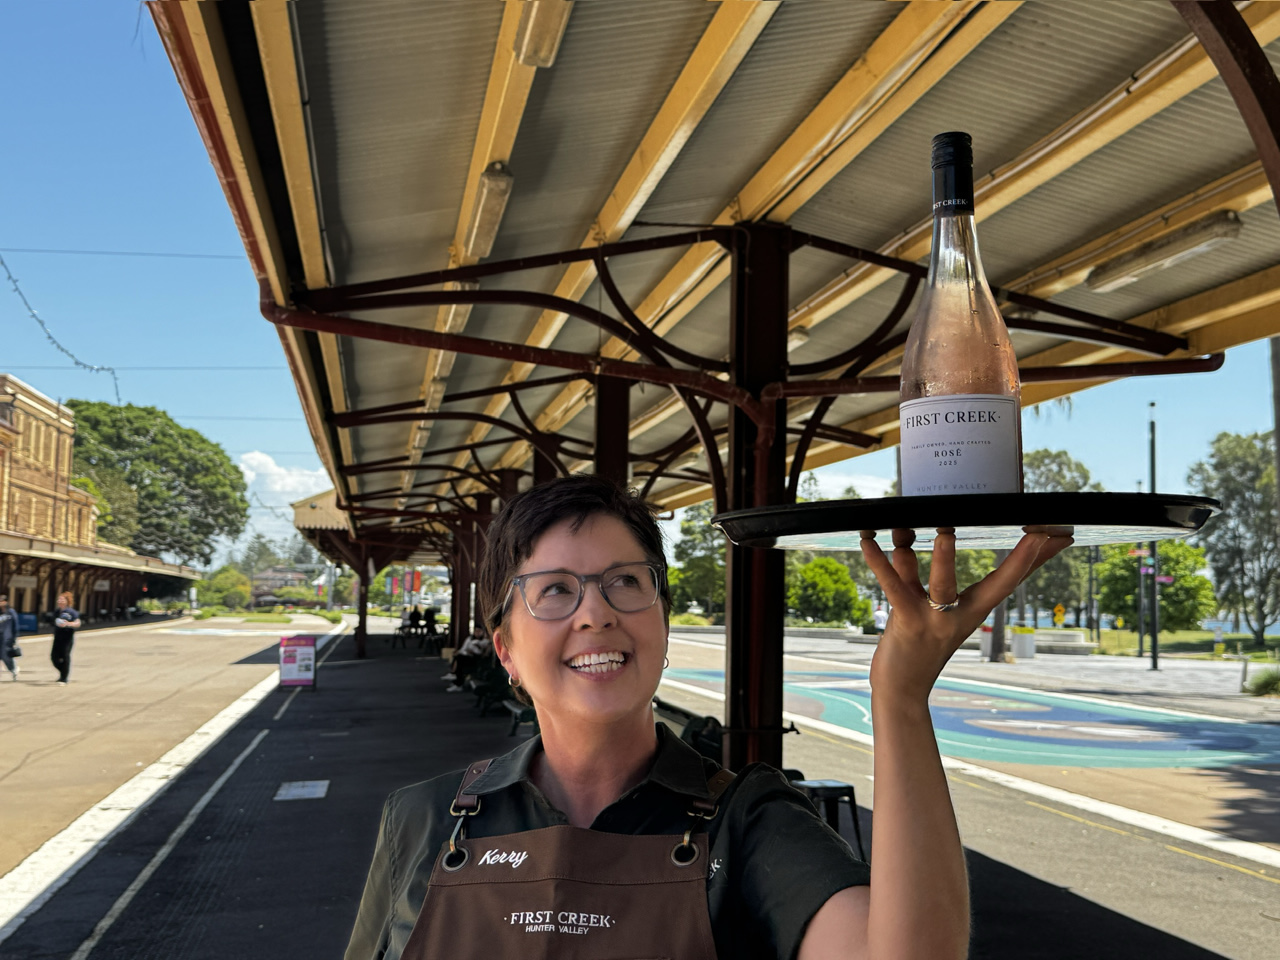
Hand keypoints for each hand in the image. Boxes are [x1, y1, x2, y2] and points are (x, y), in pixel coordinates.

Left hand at [861, 528, 1072, 701]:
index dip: (1034, 558)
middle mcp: (960, 614)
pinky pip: (893, 587)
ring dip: (944, 559)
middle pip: (997, 585)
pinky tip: (867, 541)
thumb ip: (911, 569)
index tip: (1059, 534)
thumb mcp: (917, 601)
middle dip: (1019, 560)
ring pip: (944, 585)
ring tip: (946, 534)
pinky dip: (878, 563)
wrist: (899, 689)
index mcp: (972, 608)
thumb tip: (903, 539)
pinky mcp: (907, 622)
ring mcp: (935, 620)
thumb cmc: (912, 643)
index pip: (1010, 579)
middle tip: (1037, 532)